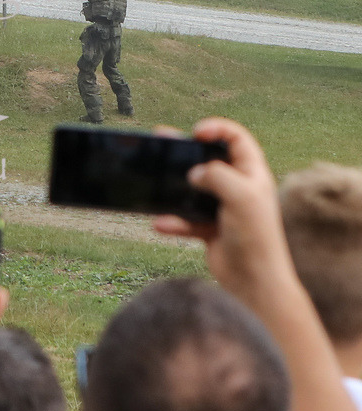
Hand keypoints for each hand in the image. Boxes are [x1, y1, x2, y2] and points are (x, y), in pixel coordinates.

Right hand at [153, 118, 295, 300]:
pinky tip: (160, 223)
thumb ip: (217, 175)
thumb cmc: (256, 238)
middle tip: (164, 141)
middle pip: (209, 159)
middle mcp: (238, 188)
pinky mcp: (209, 228)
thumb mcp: (242, 196)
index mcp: (252, 174)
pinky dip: (172, 221)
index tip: (196, 133)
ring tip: (154, 178)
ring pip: (192, 189)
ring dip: (174, 186)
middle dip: (186, 151)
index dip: (217, 129)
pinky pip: (185, 218)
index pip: (236, 139)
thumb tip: (195, 171)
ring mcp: (222, 208)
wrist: (254, 282)